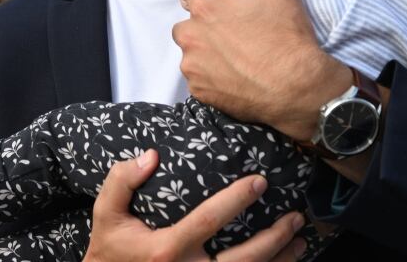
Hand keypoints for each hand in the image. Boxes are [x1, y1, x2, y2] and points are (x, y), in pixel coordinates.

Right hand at [83, 149, 306, 261]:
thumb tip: (152, 155)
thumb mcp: (106, 213)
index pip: (208, 221)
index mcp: (165, 249)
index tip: (259, 182)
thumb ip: (122, 180)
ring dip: (278, 260)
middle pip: (242, 260)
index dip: (236, 201)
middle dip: (273, 238)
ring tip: (300, 240)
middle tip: (295, 217)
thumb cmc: (110, 249)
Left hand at [173, 0, 351, 140]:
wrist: (297, 87)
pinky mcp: (199, 92)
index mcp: (205, 9)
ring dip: (207, 51)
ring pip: (192, 53)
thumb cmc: (287, 36)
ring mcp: (193, 68)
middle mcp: (191, 37)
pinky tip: (236, 75)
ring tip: (236, 57)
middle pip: (188, 24)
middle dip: (204, 25)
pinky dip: (212, 75)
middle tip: (233, 32)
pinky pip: (199, 77)